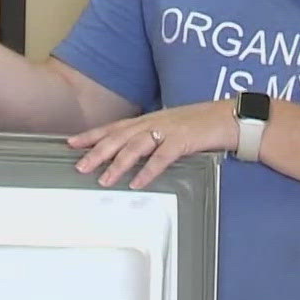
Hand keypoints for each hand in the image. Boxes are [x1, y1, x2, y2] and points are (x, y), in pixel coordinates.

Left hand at [68, 101, 239, 189]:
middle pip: (119, 137)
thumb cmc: (200, 124)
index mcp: (149, 119)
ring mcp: (168, 130)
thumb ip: (150, 137)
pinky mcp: (183, 140)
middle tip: (79, 166)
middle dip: (97, 151)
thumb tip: (131, 153)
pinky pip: (162, 157)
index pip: (114, 127)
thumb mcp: (170, 127)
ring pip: (136, 146)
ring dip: (118, 163)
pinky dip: (148, 170)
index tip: (71, 142)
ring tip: (104, 179)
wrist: (228, 117)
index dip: (92, 134)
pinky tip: (137, 182)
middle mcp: (154, 122)